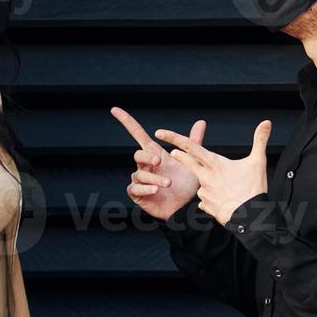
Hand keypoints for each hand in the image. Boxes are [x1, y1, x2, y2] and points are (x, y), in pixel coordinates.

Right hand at [111, 106, 204, 220]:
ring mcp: (140, 180)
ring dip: (154, 178)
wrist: (188, 206)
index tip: (114, 109)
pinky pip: (135, 188)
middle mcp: (145, 165)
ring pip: (139, 174)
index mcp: (155, 153)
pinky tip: (156, 190)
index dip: (127, 122)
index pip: (138, 134)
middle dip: (148, 156)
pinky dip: (145, 188)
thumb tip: (201, 122)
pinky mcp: (138, 194)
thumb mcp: (193, 161)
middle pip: (138, 155)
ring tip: (168, 183)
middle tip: (160, 161)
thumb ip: (193, 142)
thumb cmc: (188, 183)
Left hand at [154, 120, 272, 226]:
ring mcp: (204, 193)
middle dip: (180, 157)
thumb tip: (267, 122)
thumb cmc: (253, 189)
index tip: (160, 132)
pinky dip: (212, 198)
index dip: (174, 138)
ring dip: (207, 182)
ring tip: (227, 188)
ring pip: (201, 183)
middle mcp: (205, 177)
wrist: (250, 217)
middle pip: (187, 163)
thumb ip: (260, 140)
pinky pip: (206, 200)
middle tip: (174, 153)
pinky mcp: (206, 206)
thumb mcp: (258, 161)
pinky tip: (223, 200)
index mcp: (215, 164)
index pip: (191, 147)